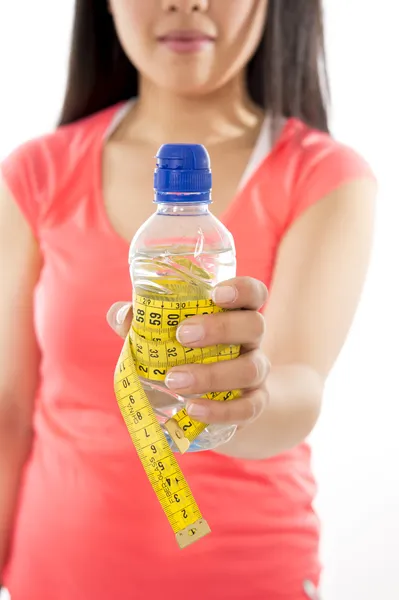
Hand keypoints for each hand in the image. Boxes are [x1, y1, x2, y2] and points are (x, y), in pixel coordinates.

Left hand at [107, 277, 269, 428]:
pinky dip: (221, 410)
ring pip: (250, 369)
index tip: (216, 294)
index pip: (253, 293)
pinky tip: (193, 409)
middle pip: (254, 325)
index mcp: (236, 313)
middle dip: (221, 328)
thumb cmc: (190, 353)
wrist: (220, 396)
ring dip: (212, 374)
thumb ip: (143, 321)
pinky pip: (248, 407)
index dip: (242, 289)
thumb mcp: (168, 334)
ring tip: (174, 379)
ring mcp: (257, 371)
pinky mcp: (256, 403)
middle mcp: (252, 339)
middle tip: (183, 335)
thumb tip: (121, 315)